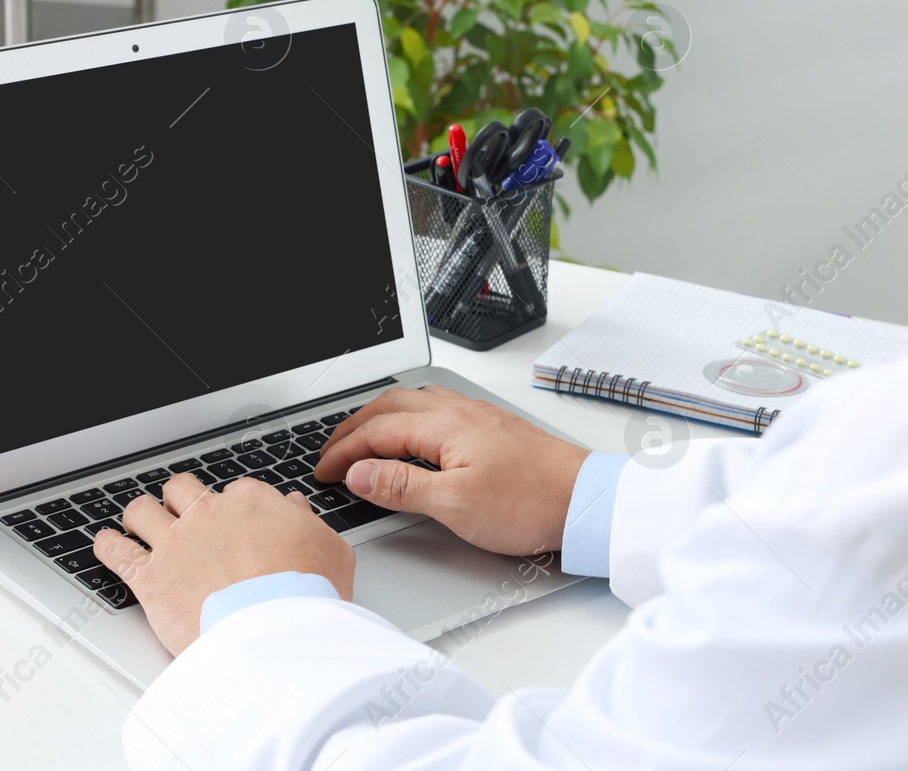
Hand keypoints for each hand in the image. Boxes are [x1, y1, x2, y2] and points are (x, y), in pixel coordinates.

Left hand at [93, 475, 354, 655]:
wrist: (274, 633)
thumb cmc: (306, 594)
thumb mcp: (330, 550)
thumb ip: (308, 524)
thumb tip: (297, 510)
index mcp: (251, 503)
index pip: (233, 491)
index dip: (230, 506)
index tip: (231, 520)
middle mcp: (208, 515)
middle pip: (180, 490)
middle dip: (179, 500)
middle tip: (180, 513)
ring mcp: (175, 544)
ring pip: (142, 510)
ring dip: (140, 515)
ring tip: (139, 523)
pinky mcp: (150, 579)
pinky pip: (115, 552)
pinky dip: (107, 546)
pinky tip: (107, 544)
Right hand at [314, 385, 589, 555]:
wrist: (585, 500)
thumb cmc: (531, 502)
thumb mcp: (454, 504)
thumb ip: (402, 486)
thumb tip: (360, 472)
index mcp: (444, 425)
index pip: (376, 431)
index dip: (343, 452)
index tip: (323, 471)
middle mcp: (459, 411)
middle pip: (390, 406)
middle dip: (354, 427)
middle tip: (331, 452)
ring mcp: (476, 416)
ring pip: (413, 403)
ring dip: (381, 418)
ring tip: (362, 439)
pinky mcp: (491, 428)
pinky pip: (435, 410)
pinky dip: (408, 420)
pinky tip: (413, 436)